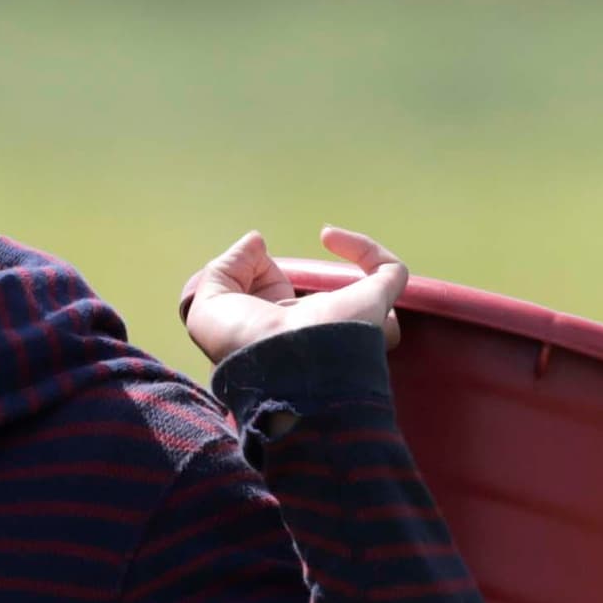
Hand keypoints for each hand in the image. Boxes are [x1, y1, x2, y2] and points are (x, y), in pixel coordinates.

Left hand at [179, 224, 409, 366]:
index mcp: (281, 333)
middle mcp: (318, 327)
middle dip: (303, 279)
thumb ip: (226, 268)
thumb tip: (257, 242)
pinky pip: (392, 272)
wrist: (279, 365)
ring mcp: (349, 318)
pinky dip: (366, 248)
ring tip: (326, 239)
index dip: (260, 278)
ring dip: (353, 266)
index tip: (249, 262)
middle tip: (278, 267)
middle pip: (322, 302)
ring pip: (371, 301)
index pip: (280, 302)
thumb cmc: (243, 346)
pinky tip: (328, 237)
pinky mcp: (375, 303)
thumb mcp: (210, 305)